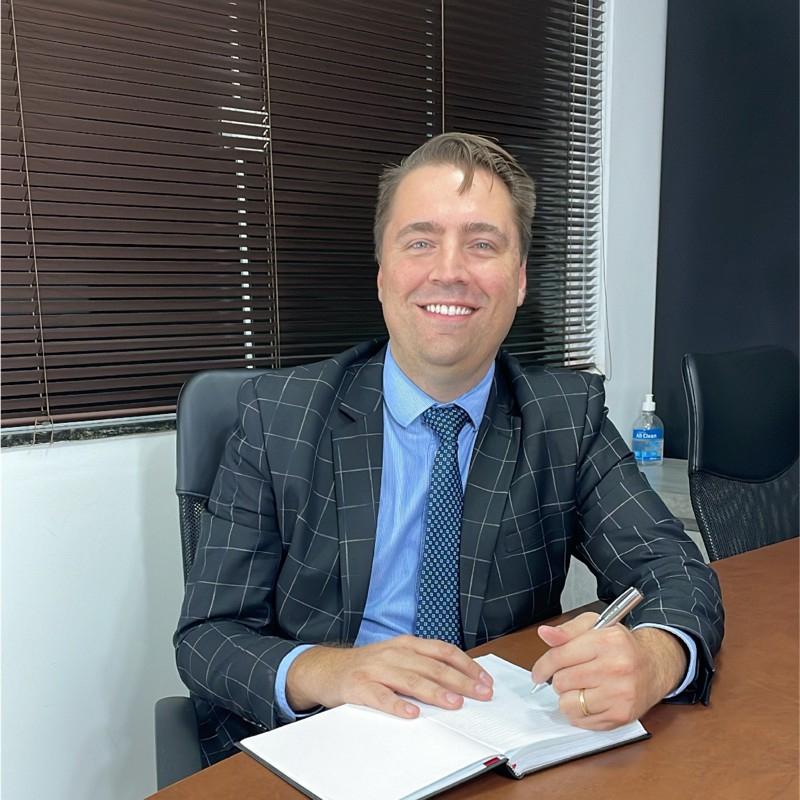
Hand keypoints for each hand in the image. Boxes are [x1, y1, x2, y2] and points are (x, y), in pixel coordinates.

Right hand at [286, 635, 493, 718]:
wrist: (327, 668)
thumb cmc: (369, 666)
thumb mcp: (397, 657)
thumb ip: (423, 665)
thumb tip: (461, 681)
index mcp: (406, 644)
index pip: (443, 651)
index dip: (466, 665)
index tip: (484, 680)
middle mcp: (393, 653)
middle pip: (432, 666)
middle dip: (459, 681)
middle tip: (480, 694)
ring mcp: (375, 668)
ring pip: (410, 679)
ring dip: (434, 692)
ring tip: (453, 703)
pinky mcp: (358, 686)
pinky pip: (380, 696)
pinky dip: (396, 705)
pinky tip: (411, 713)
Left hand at [531, 613, 686, 729]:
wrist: (654, 666)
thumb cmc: (621, 645)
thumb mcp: (595, 625)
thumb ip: (567, 630)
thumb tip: (545, 633)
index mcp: (608, 641)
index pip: (559, 656)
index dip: (543, 666)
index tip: (539, 672)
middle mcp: (616, 667)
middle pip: (562, 681)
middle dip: (559, 679)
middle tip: (570, 674)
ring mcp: (620, 694)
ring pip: (568, 704)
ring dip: (568, 697)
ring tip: (580, 688)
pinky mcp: (622, 715)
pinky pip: (581, 721)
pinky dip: (579, 713)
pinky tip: (590, 700)